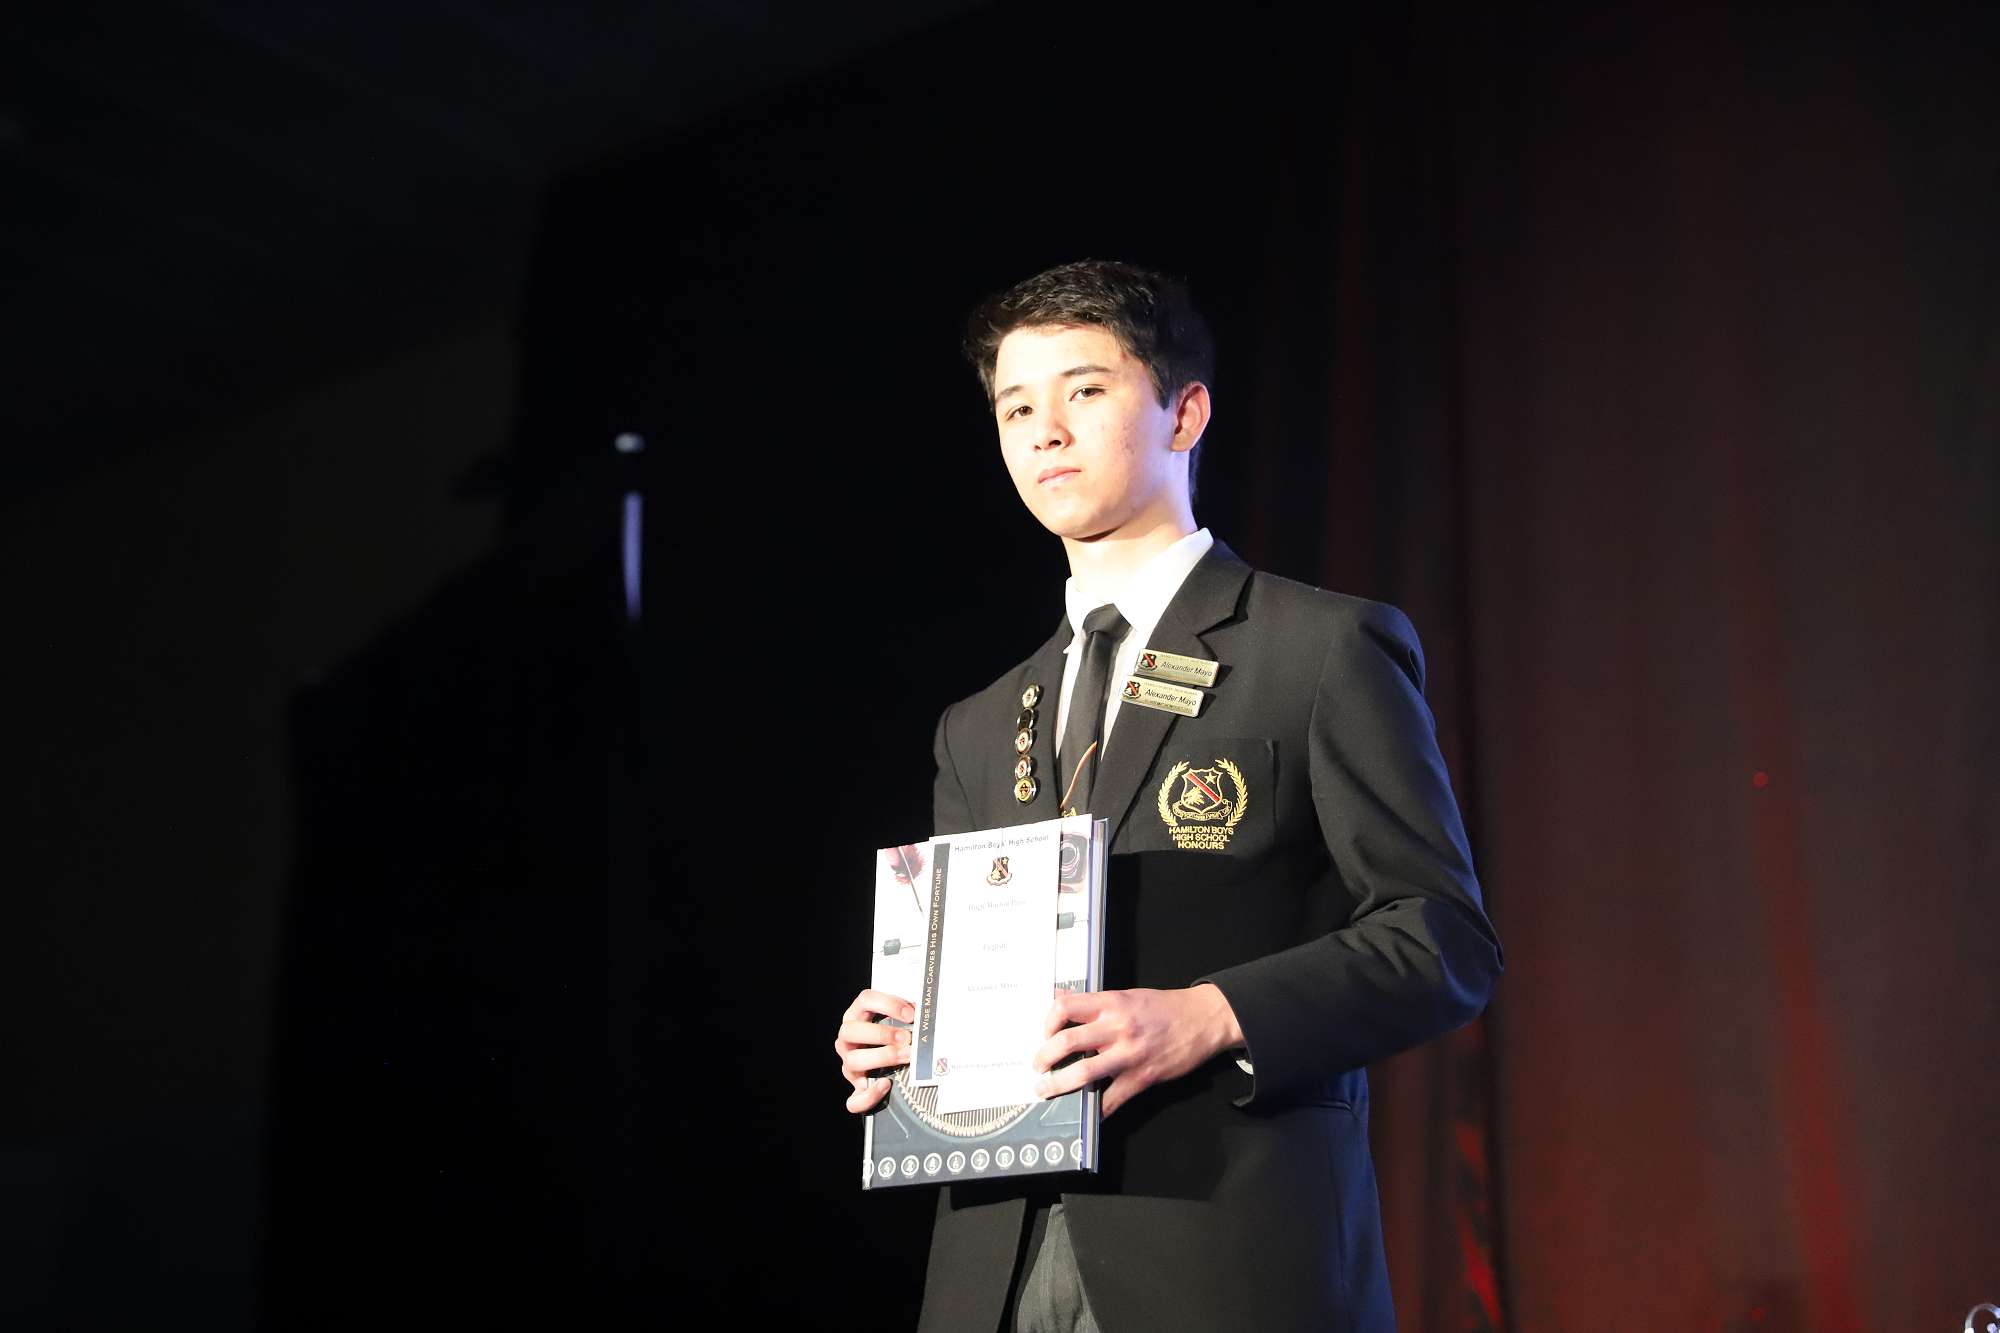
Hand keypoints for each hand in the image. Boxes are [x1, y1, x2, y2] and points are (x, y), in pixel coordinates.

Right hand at [835, 988, 914, 1113]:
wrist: (890, 1068)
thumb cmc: (896, 1039)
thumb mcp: (898, 1024)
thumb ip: (909, 1018)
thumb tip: (932, 1013)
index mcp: (857, 1016)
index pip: (864, 1000)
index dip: (887, 1004)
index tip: (911, 1014)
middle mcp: (847, 1040)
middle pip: (850, 1031)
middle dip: (881, 1033)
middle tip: (907, 1038)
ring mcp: (848, 1064)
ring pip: (852, 1061)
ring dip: (882, 1057)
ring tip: (907, 1056)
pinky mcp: (855, 1089)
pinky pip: (853, 1099)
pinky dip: (869, 1095)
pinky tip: (886, 1085)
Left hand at [1030, 983, 1243, 1117]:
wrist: (1203, 1019)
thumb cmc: (1164, 1007)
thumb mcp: (1126, 995)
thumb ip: (1094, 1002)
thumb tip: (1061, 998)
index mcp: (1111, 1003)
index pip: (1064, 1007)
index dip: (1047, 1022)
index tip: (1044, 1034)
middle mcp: (1116, 1027)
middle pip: (1065, 1042)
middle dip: (1043, 1058)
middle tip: (1038, 1066)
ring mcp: (1129, 1055)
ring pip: (1082, 1073)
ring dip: (1058, 1085)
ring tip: (1046, 1090)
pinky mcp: (1141, 1077)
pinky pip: (1111, 1100)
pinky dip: (1096, 1111)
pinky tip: (1087, 1114)